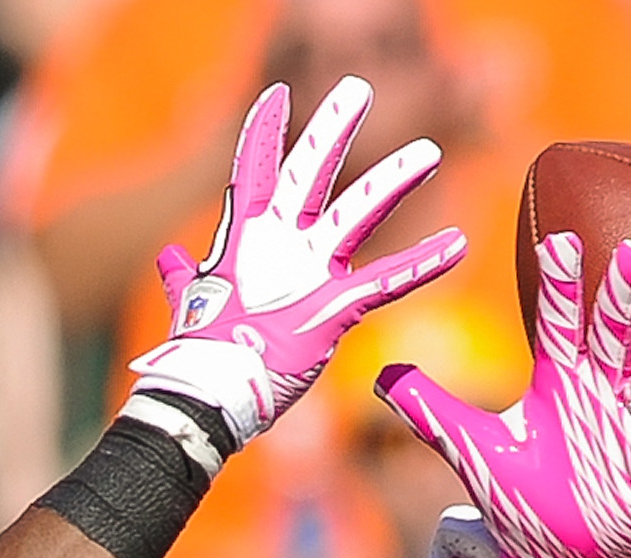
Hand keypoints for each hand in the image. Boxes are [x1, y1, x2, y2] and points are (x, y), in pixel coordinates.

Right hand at [127, 76, 464, 448]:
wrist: (207, 395)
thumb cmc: (200, 355)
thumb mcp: (191, 302)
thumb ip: (185, 276)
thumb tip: (171, 259)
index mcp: (242, 239)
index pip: (253, 170)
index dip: (265, 132)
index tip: (279, 97)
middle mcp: (277, 243)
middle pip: (309, 170)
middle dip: (332, 127)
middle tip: (357, 89)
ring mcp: (308, 272)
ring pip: (358, 209)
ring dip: (395, 179)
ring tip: (429, 153)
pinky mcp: (335, 307)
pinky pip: (389, 279)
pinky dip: (425, 261)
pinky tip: (459, 244)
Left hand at [379, 232, 630, 557]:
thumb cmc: (524, 499)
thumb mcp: (473, 449)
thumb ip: (432, 409)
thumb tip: (379, 376)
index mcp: (559, 384)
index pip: (558, 323)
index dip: (560, 285)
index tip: (561, 241)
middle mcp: (599, 400)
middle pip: (612, 340)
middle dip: (621, 301)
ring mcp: (628, 436)